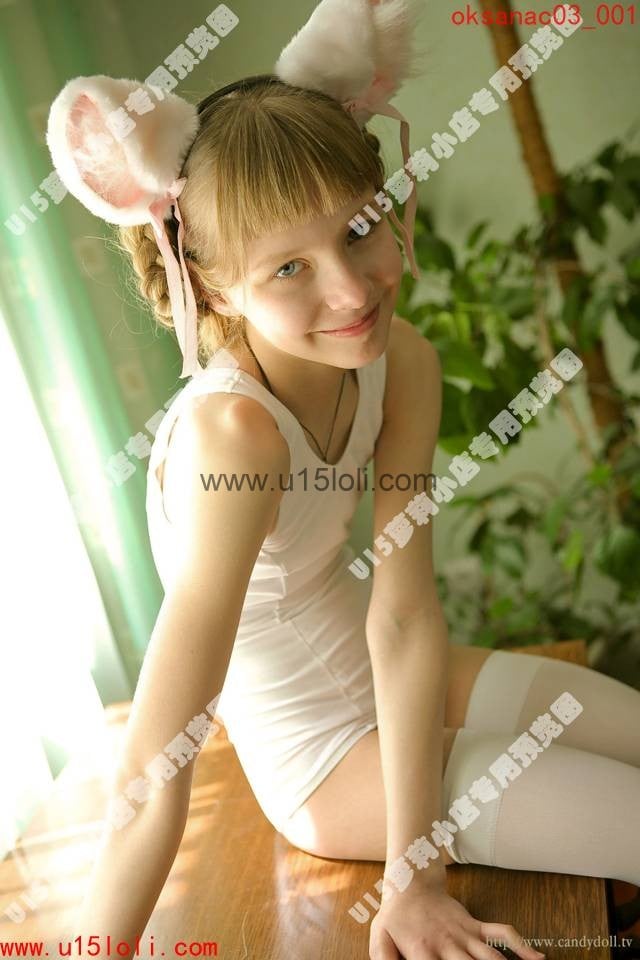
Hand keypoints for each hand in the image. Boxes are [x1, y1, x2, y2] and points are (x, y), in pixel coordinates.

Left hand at [369, 879, 545, 959]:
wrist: (410, 883)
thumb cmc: (395, 917)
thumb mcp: (380, 939)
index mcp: (423, 951)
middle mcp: (448, 944)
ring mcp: (465, 934)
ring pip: (491, 957)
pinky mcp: (475, 926)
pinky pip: (501, 933)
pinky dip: (522, 945)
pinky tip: (537, 959)